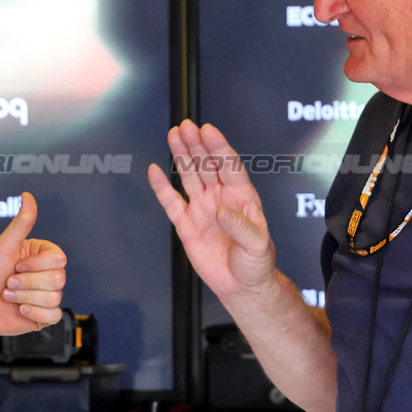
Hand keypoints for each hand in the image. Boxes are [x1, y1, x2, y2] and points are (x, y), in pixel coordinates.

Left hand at [0, 192, 65, 335]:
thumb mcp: (2, 247)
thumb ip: (20, 223)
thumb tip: (27, 196)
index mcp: (41, 256)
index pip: (59, 259)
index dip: (35, 265)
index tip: (16, 265)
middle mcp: (46, 275)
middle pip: (58, 279)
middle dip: (26, 283)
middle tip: (8, 282)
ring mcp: (46, 296)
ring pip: (54, 297)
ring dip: (24, 298)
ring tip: (9, 296)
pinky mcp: (44, 316)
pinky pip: (54, 315)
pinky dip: (34, 314)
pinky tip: (20, 310)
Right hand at [147, 120, 279, 311]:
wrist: (241, 286)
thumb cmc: (256, 263)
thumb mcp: (256, 245)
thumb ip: (241, 226)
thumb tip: (221, 210)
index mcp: (241, 197)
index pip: (229, 166)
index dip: (219, 147)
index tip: (208, 130)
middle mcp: (220, 197)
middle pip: (206, 165)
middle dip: (196, 145)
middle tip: (185, 125)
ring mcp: (202, 209)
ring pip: (189, 176)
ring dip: (181, 156)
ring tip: (173, 134)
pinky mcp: (186, 225)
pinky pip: (171, 202)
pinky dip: (162, 188)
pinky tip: (155, 171)